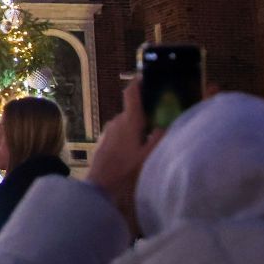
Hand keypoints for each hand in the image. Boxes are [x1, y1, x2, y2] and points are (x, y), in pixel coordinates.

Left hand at [87, 80, 163, 221]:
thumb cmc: (126, 171)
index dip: (138, 82)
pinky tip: (135, 150)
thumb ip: (158, 139)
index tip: (146, 75)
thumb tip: (163, 125)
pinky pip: (120, 132)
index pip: (131, 93)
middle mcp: (116, 121)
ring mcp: (108, 130)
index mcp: (129, 121)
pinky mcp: (104, 140)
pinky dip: (129, 136)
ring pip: (126, 123)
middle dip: (145, 113)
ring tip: (149, 139)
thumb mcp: (148, 157)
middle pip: (132, 110)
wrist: (99, 187)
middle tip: (160, 120)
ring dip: (137, 127)